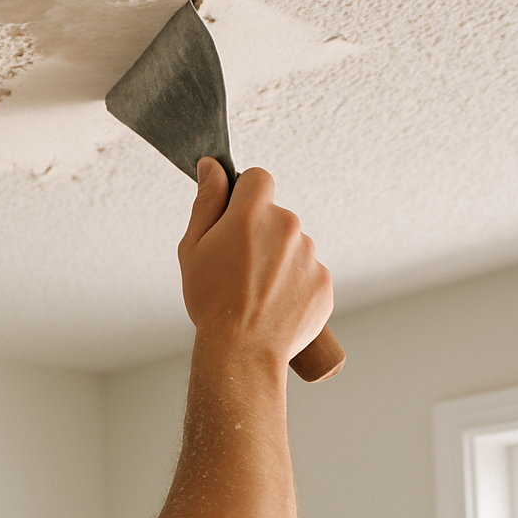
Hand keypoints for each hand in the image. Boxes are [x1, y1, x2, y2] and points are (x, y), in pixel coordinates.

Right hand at [178, 158, 332, 369]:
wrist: (242, 350)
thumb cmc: (211, 301)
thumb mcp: (193, 248)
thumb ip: (206, 201)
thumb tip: (211, 166)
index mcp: (253, 213)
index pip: (258, 178)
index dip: (244, 196)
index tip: (235, 219)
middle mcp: (288, 227)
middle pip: (276, 216)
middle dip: (260, 234)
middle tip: (238, 268)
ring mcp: (310, 255)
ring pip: (293, 247)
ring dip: (278, 261)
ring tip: (256, 293)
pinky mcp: (324, 283)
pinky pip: (308, 275)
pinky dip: (293, 286)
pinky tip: (273, 306)